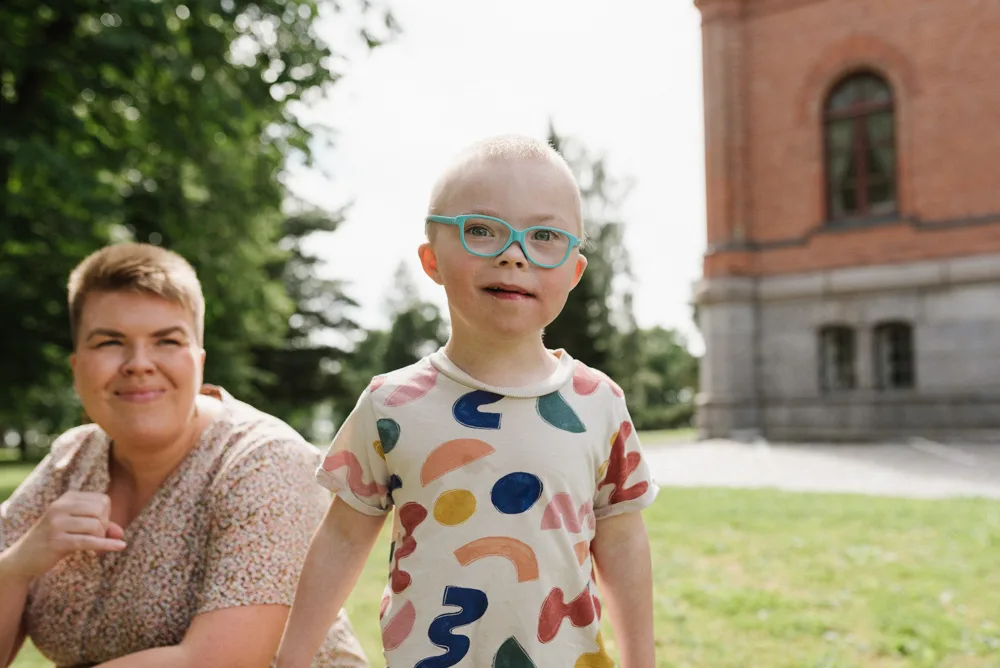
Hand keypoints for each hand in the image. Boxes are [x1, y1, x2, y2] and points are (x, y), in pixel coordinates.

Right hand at [5, 491, 126, 580]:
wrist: (23, 558)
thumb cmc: (55, 540)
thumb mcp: (78, 529)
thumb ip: (101, 528)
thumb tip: (121, 534)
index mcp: (67, 498)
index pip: (102, 500)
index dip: (105, 516)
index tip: (95, 527)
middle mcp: (60, 506)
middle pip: (100, 511)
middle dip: (104, 527)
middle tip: (95, 538)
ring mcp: (56, 523)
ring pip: (96, 526)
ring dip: (101, 538)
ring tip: (92, 545)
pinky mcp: (56, 541)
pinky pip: (88, 541)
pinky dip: (106, 545)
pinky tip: (120, 547)